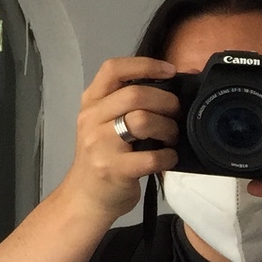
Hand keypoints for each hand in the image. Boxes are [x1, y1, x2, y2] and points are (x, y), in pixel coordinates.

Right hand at [56, 58, 182, 223]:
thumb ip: (126, 104)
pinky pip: (152, 157)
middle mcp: (91, 119)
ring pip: (143, 120)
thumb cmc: (101, 156)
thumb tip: (171, 83)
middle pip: (136, 94)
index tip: (170, 71)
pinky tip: (166, 159)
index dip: (145, 65)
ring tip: (171, 138)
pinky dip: (168, 157)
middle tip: (175, 115)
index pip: (112, 69)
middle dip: (166, 102)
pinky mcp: (113, 169)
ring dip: (169, 129)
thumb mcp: (103, 123)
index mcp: (91, 103)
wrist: (86, 196)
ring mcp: (100, 144)